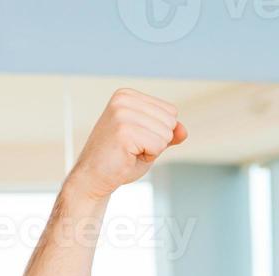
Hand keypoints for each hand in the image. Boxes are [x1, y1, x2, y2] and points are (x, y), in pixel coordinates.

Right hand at [65, 88, 186, 201]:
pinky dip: (149, 157)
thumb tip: (184, 130)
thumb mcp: (149, 141)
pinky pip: (159, 146)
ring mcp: (122, 113)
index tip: (137, 139)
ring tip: (130, 151)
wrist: (93, 177)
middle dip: (158, 141)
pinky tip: (128, 156)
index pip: (171, 111)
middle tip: (133, 148)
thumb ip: (168, 133)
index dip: (160, 132)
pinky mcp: (124, 131)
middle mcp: (123, 99)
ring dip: (153, 150)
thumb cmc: (120, 159)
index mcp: (127, 95)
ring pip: (166, 134)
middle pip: (171, 120)